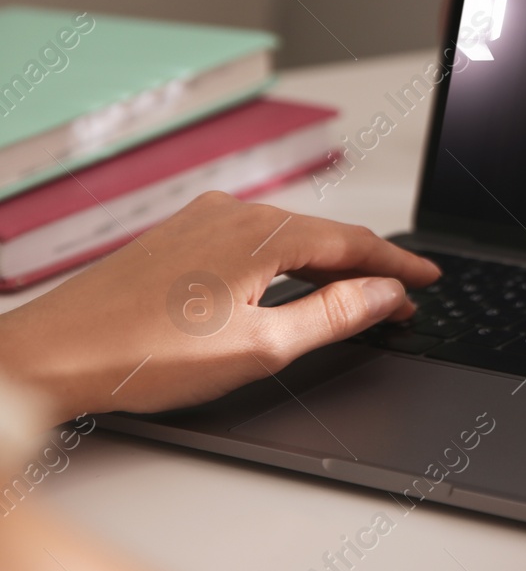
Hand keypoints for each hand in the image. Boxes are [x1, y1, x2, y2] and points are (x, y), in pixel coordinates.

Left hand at [0, 191, 439, 426]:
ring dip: (328, 264)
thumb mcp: (261, 347)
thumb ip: (334, 315)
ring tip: (357, 294)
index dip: (399, 266)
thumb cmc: (143, 356)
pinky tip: (291, 283)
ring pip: (289, 236)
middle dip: (368, 267)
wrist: (51, 355)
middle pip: (325, 235)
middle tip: (401, 300)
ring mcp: (202, 221)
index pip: (354, 243)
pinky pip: (254, 240)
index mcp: (262, 233)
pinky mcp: (178, 236)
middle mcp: (234, 214)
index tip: (429, 281)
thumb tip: (383, 295)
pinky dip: (288, 261)